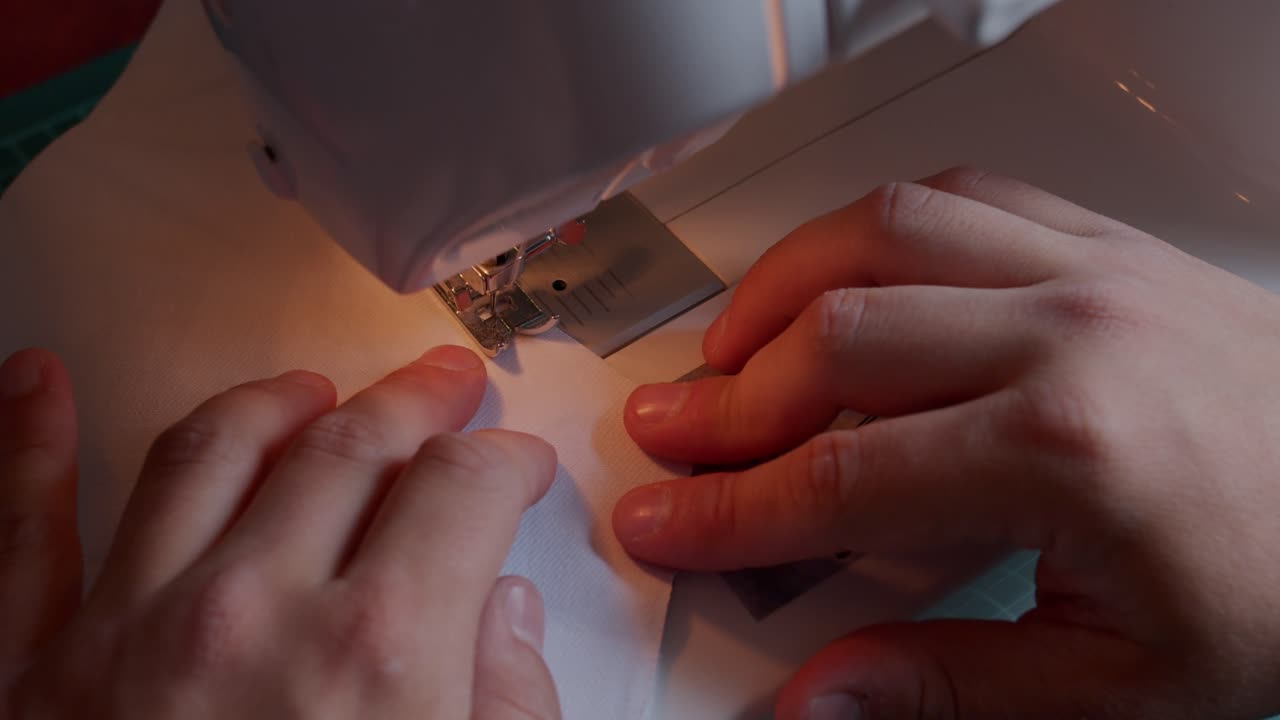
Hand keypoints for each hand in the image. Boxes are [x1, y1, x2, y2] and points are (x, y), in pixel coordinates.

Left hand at [1, 346, 560, 718]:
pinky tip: (32, 388)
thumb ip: (510, 706)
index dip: (506, 460)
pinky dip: (23, 447)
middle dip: (412, 402)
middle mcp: (253, 618)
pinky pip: (21, 535)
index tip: (515, 464)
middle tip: (439, 387)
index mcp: (381, 655)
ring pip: (207, 451)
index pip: (464, 487)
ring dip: (269, 400)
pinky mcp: (33, 675)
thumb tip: (504, 619)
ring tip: (305, 387)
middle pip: (349, 444)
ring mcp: (129, 635)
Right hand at [612, 168, 1279, 718]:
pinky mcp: (1108, 246)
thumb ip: (953, 691)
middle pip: (838, 341)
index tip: (670, 521)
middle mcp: (1071, 337)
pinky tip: (845, 269)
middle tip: (674, 433)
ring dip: (781, 287)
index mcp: (1069, 454)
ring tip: (731, 342)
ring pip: (883, 233)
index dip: (731, 510)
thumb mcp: (1125, 691)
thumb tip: (824, 700)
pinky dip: (875, 226)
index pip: (840, 478)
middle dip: (728, 397)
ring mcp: (1091, 274)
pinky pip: (963, 197)